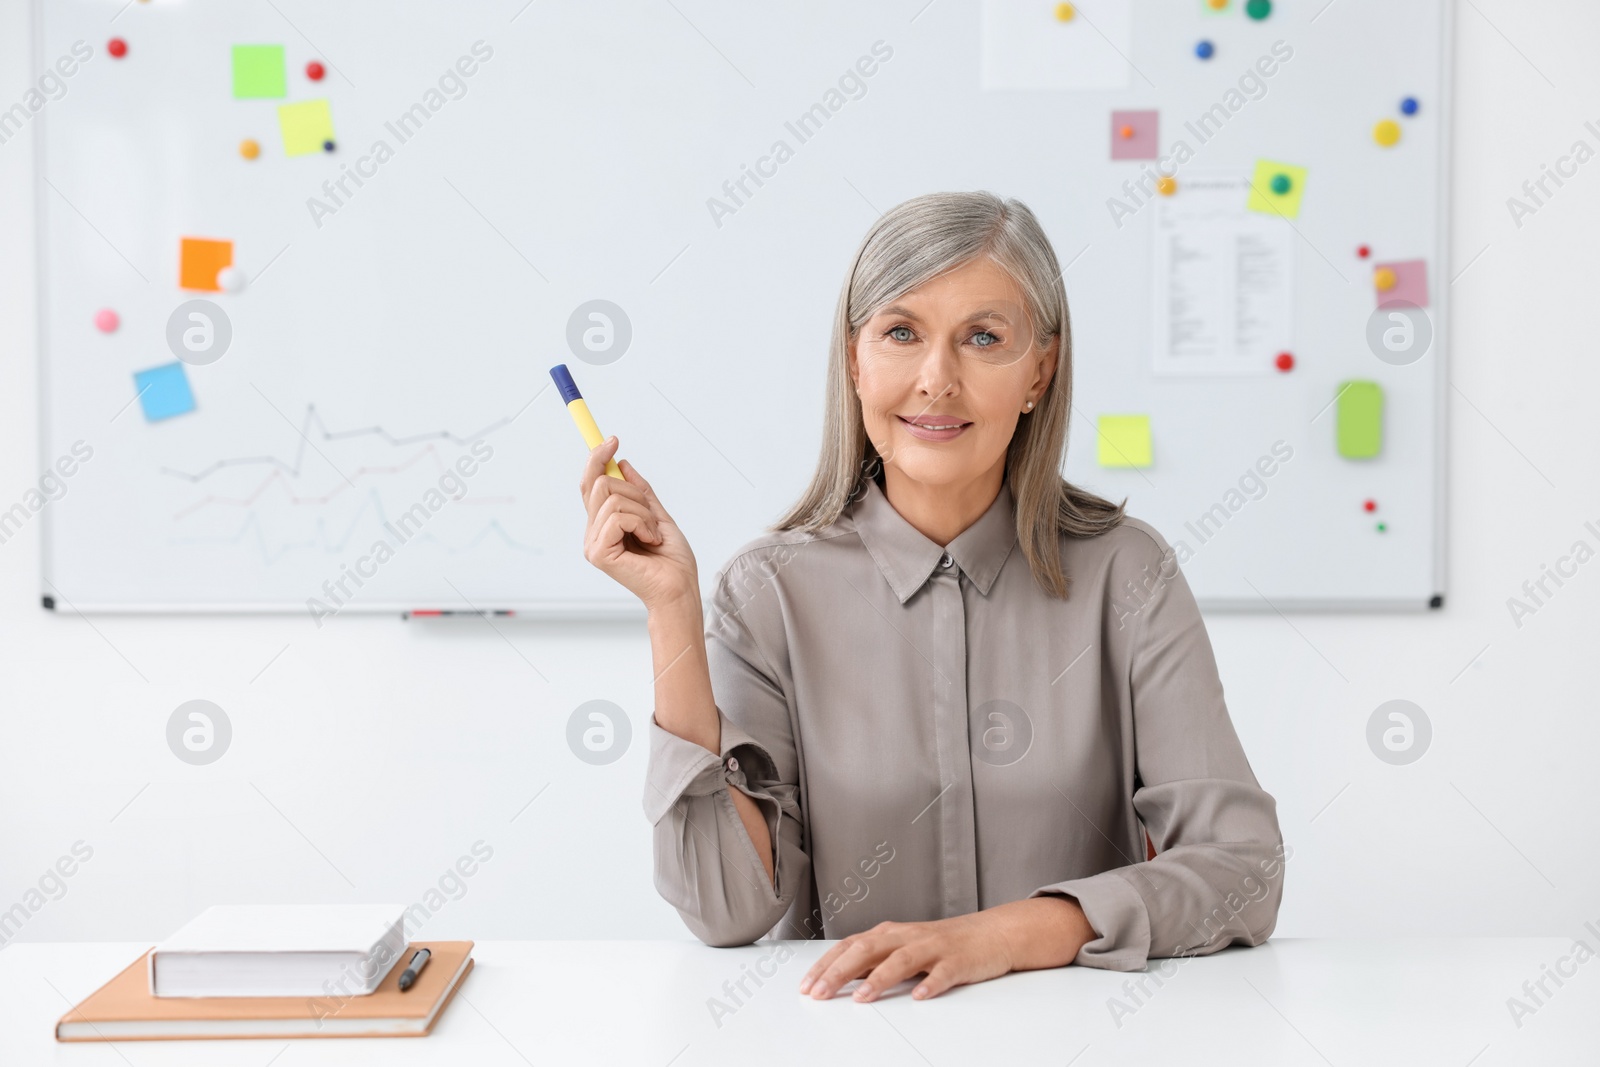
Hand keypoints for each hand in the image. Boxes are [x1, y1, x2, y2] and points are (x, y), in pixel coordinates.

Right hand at [579, 436, 696, 609]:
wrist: (680, 588)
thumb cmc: (672, 560)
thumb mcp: (658, 515)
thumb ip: (640, 492)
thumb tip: (621, 464)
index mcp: (603, 525)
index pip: (590, 484)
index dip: (597, 458)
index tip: (613, 440)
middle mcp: (593, 533)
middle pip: (599, 484)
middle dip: (634, 493)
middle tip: (651, 518)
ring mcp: (593, 544)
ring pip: (612, 498)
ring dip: (643, 513)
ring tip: (653, 535)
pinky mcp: (599, 553)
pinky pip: (618, 516)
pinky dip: (642, 523)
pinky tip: (650, 541)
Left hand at [798, 898, 1093, 1001]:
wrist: (993, 933)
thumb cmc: (944, 943)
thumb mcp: (903, 948)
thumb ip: (874, 960)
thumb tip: (838, 976)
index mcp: (891, 934)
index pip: (850, 946)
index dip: (826, 965)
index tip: (807, 985)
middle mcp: (908, 936)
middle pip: (867, 949)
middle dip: (840, 972)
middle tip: (820, 993)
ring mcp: (934, 947)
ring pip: (901, 959)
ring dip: (879, 978)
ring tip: (861, 997)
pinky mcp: (958, 961)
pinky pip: (943, 973)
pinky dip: (931, 984)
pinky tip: (919, 997)